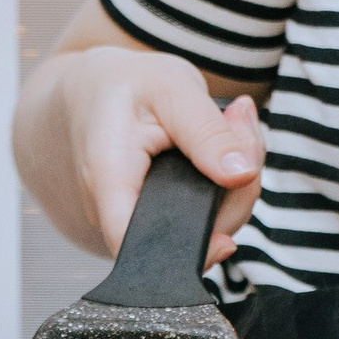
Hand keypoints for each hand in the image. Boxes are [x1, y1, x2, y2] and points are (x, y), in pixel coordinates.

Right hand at [17, 37, 263, 269]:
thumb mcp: (171, 89)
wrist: (96, 87)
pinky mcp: (161, 213)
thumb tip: (242, 175)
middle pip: (195, 233)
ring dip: (238, 180)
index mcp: (109, 177)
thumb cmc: (125, 85)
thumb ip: (208, 133)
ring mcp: (140, 215)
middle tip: (240, 121)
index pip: (138, 244)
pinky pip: (209, 211)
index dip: (187, 253)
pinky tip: (226, 143)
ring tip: (232, 121)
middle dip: (238, 188)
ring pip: (211, 222)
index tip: (226, 242)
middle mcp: (119, 208)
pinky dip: (229, 181)